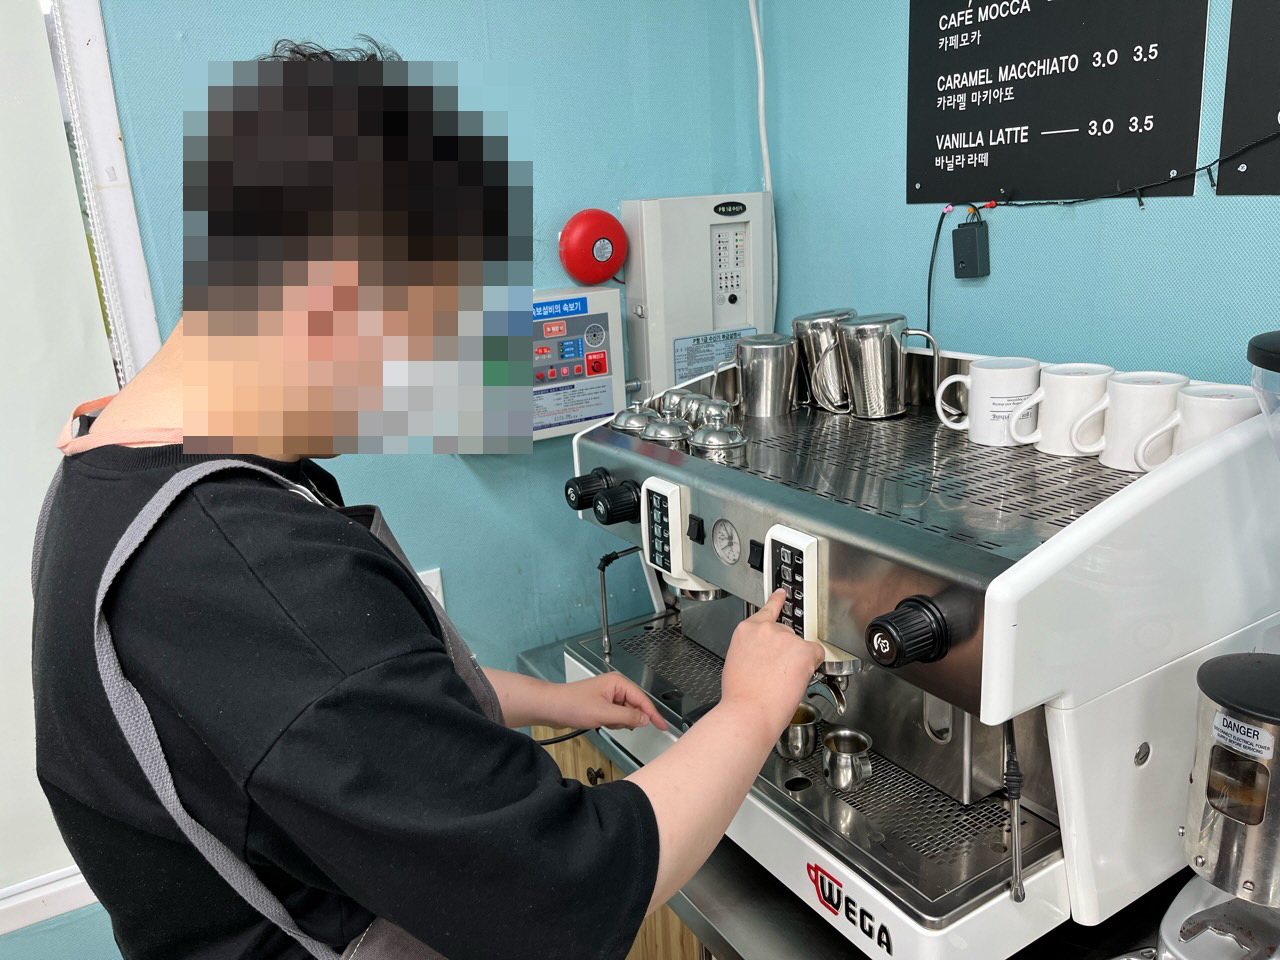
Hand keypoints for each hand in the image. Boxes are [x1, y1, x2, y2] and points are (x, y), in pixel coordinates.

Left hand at [546, 672, 669, 731]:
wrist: (551, 707)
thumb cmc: (573, 705)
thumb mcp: (604, 713)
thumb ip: (628, 716)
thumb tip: (645, 719)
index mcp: (618, 683)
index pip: (642, 700)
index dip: (653, 714)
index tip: (663, 726)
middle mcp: (615, 687)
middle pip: (635, 707)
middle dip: (627, 719)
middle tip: (613, 722)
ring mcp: (608, 696)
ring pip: (625, 714)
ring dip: (618, 722)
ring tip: (602, 721)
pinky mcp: (601, 704)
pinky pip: (616, 716)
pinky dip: (612, 722)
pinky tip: (600, 722)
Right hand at [719, 589, 824, 740]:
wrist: (749, 711)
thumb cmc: (740, 696)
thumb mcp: (736, 662)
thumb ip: (751, 650)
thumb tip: (762, 656)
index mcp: (747, 630)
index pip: (766, 609)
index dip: (776, 601)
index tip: (781, 593)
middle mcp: (766, 629)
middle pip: (787, 635)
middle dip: (786, 652)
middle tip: (776, 674)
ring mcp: (786, 637)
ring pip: (801, 647)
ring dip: (797, 661)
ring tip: (781, 681)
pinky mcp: (803, 649)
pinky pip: (816, 654)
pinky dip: (812, 665)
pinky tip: (798, 677)